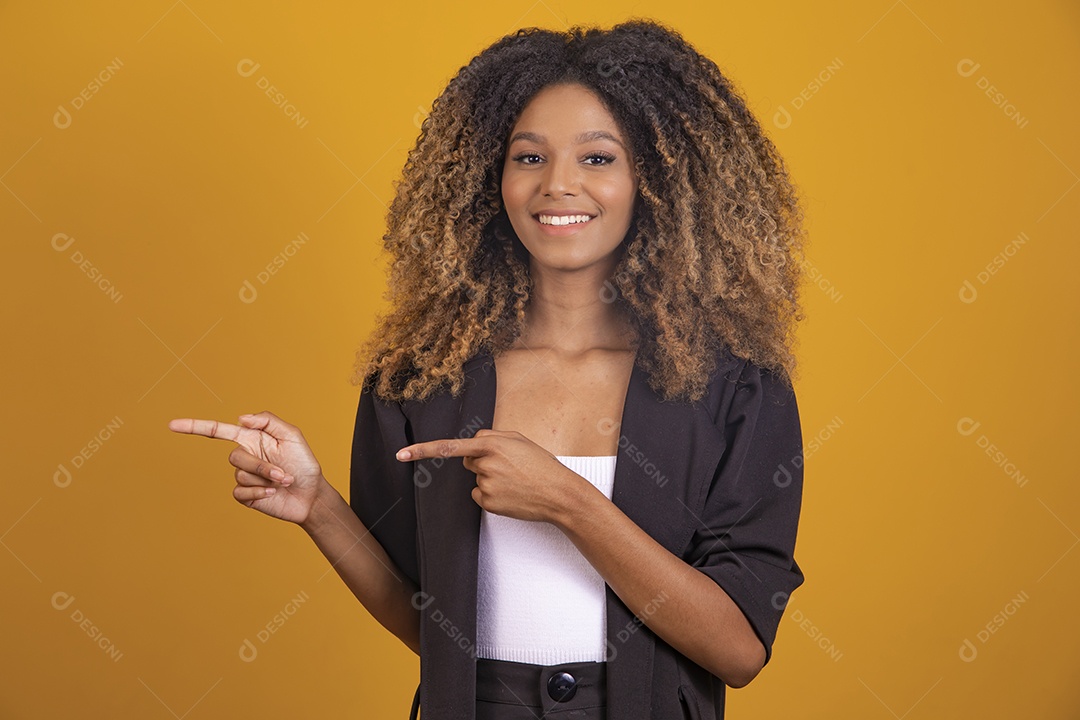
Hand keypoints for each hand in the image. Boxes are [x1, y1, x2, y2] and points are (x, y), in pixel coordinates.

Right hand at [168, 411, 325, 525]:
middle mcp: (244, 455)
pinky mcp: (244, 494)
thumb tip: (239, 418)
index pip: (218, 431)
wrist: (311, 496)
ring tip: (283, 482)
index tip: (172, 425)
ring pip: (239, 474)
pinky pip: (239, 491)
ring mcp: (243, 476)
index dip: (194, 427)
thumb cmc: (304, 464)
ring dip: (265, 478)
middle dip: (261, 466)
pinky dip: (258, 491)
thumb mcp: (292, 435)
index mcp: (251, 438)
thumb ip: (267, 420)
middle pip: (234, 457)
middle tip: (284, 473)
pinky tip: (272, 493)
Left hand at [395, 429, 585, 523]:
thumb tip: (474, 441)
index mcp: (491, 444)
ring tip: (515, 481)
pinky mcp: (488, 502)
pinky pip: (479, 495)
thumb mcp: (520, 440)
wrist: (559, 494)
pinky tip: (511, 494)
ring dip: (490, 478)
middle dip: (482, 461)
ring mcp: (485, 484)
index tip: (402, 454)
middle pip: (467, 461)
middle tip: (509, 466)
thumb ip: (493, 436)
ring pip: (475, 478)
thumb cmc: (542, 465)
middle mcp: (485, 464)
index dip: (424, 450)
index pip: (450, 447)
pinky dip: (492, 495)